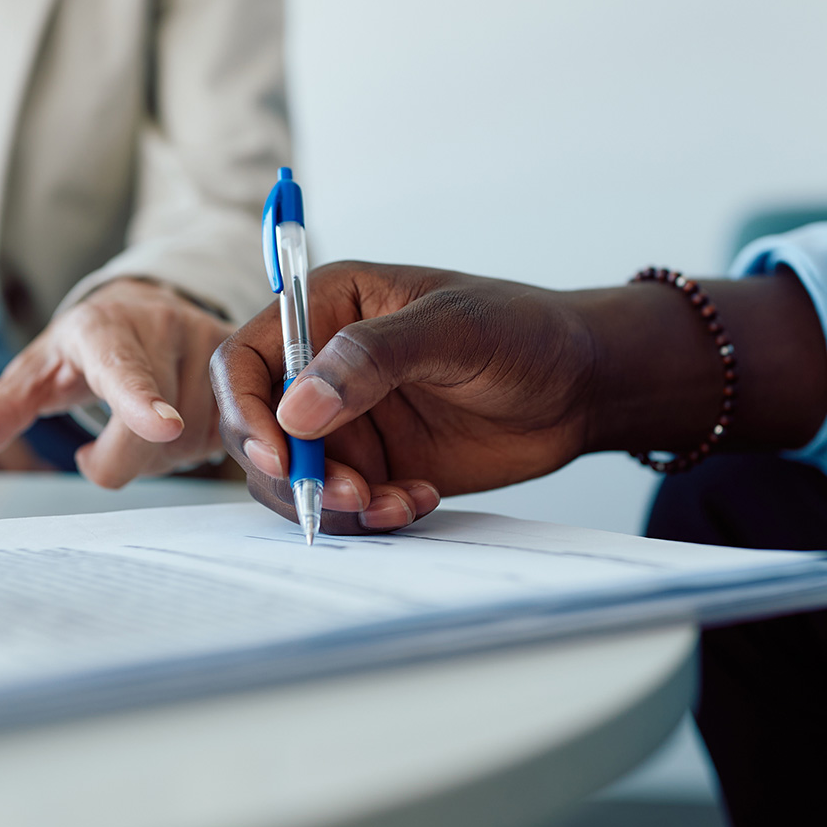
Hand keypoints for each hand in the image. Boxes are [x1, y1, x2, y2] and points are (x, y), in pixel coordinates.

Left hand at [0, 277, 232, 486]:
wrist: (143, 310)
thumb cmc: (81, 350)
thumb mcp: (33, 375)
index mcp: (105, 330)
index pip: (123, 372)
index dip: (140, 403)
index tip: (161, 425)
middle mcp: (166, 328)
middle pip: (151, 439)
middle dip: (122, 455)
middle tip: (101, 438)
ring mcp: (211, 346)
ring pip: (190, 446)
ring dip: (161, 453)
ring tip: (146, 417)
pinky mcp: (243, 369)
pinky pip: (223, 438)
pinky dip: (197, 446)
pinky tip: (182, 421)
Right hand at [210, 262, 602, 534]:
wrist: (581, 386)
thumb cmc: (523, 332)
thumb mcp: (452, 330)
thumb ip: (372, 358)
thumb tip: (297, 407)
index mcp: (327, 310)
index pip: (245, 360)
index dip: (245, 410)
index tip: (280, 454)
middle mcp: (323, 366)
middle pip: (260, 430)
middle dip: (294, 472)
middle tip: (353, 494)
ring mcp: (347, 420)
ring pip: (293, 477)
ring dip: (331, 502)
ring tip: (394, 502)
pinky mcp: (375, 465)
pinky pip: (340, 504)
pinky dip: (368, 517)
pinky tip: (417, 501)